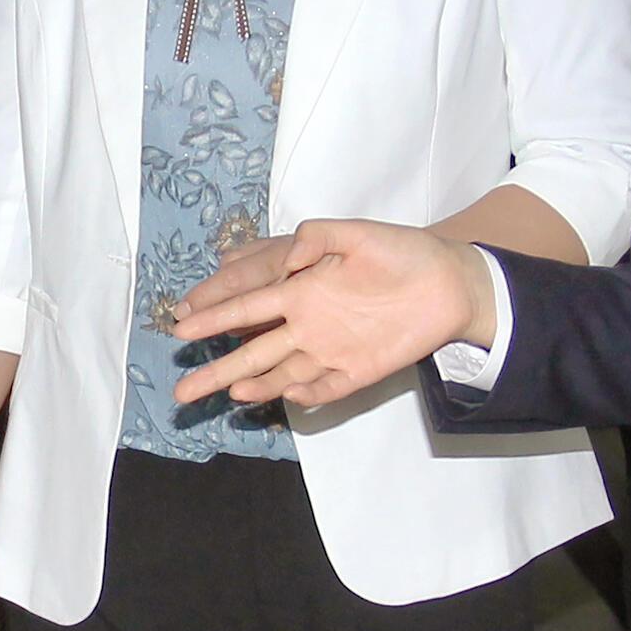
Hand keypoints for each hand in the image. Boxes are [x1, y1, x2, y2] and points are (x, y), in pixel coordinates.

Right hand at [166, 219, 489, 409]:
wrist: (449, 280)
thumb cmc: (399, 251)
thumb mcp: (354, 233)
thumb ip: (315, 238)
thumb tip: (288, 260)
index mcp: (299, 289)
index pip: (247, 305)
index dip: (214, 315)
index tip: (181, 324)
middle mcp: (306, 324)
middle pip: (251, 352)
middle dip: (216, 369)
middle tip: (182, 390)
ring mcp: (330, 350)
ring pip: (281, 374)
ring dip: (254, 386)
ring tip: (229, 394)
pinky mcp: (358, 371)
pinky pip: (325, 387)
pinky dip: (305, 394)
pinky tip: (284, 397)